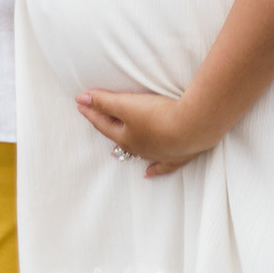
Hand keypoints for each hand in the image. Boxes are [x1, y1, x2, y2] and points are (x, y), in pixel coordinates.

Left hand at [77, 88, 215, 177]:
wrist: (193, 127)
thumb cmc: (158, 115)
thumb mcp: (127, 105)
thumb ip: (104, 101)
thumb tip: (80, 99)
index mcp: (125, 137)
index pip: (103, 123)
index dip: (91, 111)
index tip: (81, 102)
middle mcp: (139, 148)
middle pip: (118, 137)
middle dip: (107, 127)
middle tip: (98, 120)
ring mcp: (158, 154)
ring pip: (137, 152)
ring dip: (126, 149)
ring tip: (115, 150)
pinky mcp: (177, 156)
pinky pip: (162, 166)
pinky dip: (154, 170)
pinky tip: (148, 173)